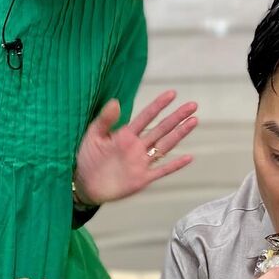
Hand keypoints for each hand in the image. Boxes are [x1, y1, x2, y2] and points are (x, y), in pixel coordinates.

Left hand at [74, 89, 197, 204]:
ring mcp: (141, 163)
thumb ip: (104, 120)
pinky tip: (188, 157)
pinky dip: (175, 165)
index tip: (172, 93)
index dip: (158, 105)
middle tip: (192, 105)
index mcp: (126, 135)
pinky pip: (162, 171)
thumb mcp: (92, 136)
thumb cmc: (87, 158)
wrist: (84, 184)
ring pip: (165, 146)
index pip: (146, 116)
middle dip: (177, 117)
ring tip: (194, 121)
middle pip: (161, 129)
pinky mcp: (142, 179)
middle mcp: (137, 147)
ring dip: (179, 134)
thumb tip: (115, 101)